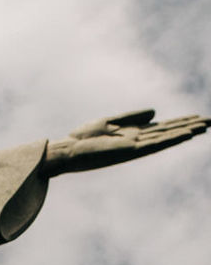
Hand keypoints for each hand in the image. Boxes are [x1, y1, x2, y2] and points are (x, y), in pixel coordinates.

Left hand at [45, 108, 206, 174]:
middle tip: (210, 122)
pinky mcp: (129, 151)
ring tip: (203, 127)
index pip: (163, 127)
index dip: (181, 122)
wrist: (67, 151)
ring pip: (166, 138)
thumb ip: (132, 117)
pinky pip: (155, 144)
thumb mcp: (110, 121)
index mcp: (134, 134)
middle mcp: (138, 141)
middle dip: (189, 127)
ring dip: (184, 132)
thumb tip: (156, 112)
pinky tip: (185, 134)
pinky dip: (171, 138)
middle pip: (169, 132)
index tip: (199, 118)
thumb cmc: (84, 138)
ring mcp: (135, 147)